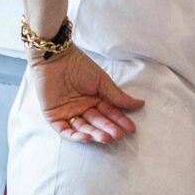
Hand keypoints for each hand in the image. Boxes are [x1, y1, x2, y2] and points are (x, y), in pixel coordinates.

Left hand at [29, 43, 143, 143]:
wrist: (55, 57)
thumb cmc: (79, 65)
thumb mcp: (102, 81)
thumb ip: (118, 96)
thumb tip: (140, 104)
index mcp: (95, 99)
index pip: (110, 113)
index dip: (120, 121)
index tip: (131, 129)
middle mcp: (82, 108)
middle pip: (97, 122)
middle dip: (108, 129)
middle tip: (118, 135)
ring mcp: (68, 113)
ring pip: (83, 128)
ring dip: (94, 134)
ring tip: (106, 137)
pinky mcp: (54, 116)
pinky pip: (65, 131)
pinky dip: (76, 136)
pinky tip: (87, 137)